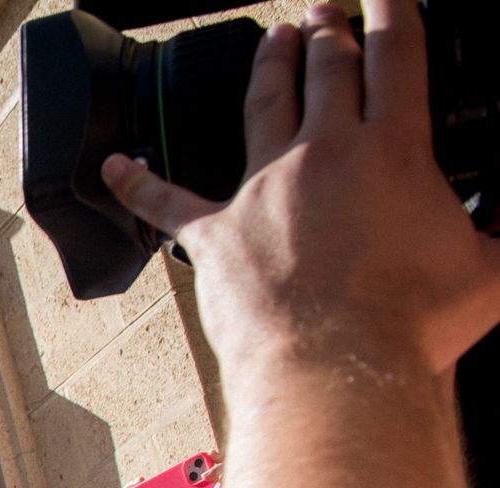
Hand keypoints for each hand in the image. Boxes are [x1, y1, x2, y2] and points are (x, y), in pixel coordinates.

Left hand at [104, 1, 499, 379]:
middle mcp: (324, 154)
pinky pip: (166, 202)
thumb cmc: (409, 326)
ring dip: (268, 67)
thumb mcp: (493, 269)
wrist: (335, 366)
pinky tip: (111, 166)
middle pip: (327, 70)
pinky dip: (136, 182)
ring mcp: (264, 189)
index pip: (397, 58)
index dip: (392, 14)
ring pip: (263, 107)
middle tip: (325, 9)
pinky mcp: (216, 234)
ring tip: (273, 41)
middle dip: (328, 31)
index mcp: (394, 150)